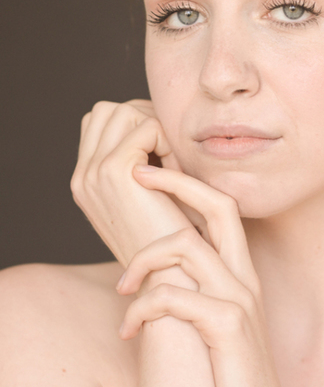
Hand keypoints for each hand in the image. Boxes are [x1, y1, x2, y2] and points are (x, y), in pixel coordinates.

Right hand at [70, 100, 191, 264]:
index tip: (162, 151)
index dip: (136, 124)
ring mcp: (94, 172)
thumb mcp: (147, 197)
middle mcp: (82, 176)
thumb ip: (139, 162)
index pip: (100, 121)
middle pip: (108, 110)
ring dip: (155, 129)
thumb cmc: (172, 237)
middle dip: (144, 119)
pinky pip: (147, 127)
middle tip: (169, 152)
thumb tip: (151, 121)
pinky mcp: (115, 171)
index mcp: (85, 181)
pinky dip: (168, 142)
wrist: (172, 276)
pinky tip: (178, 173)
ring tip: (172, 164)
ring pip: (124, 111)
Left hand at [117, 166, 283, 386]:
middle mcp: (245, 276)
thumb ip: (195, 284)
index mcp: (240, 271)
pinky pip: (175, 296)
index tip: (151, 170)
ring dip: (143, 260)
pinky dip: (142, 307)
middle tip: (136, 174)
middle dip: (176, 183)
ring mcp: (240, 298)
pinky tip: (128, 329)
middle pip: (218, 206)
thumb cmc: (223, 369)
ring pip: (186, 245)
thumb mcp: (212, 317)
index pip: (221, 208)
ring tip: (122, 288)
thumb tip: (158, 256)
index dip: (187, 183)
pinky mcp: (228, 325)